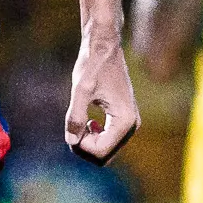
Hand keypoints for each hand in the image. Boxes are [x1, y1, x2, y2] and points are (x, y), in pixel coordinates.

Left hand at [65, 32, 140, 165]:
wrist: (105, 47)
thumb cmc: (93, 64)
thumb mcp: (80, 90)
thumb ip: (74, 116)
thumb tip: (72, 141)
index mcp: (124, 120)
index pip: (101, 151)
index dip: (81, 146)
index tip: (71, 127)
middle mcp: (132, 125)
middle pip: (105, 156)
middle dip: (85, 147)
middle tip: (72, 127)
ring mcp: (130, 123)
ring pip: (107, 150)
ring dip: (89, 143)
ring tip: (78, 123)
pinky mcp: (124, 119)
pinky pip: (109, 140)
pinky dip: (95, 137)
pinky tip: (88, 122)